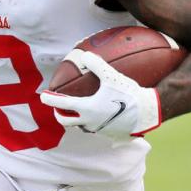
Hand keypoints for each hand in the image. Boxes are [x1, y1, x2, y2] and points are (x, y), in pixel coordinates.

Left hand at [40, 51, 160, 139]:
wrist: (148, 114)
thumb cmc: (129, 94)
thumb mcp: (112, 76)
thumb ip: (97, 65)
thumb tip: (85, 55)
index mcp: (87, 109)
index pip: (63, 104)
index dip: (50, 99)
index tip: (43, 96)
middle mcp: (90, 122)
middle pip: (67, 121)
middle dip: (58, 114)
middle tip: (56, 108)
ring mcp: (100, 130)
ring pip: (81, 126)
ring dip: (76, 119)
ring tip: (77, 111)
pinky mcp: (110, 135)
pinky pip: (97, 128)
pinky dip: (92, 122)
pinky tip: (100, 115)